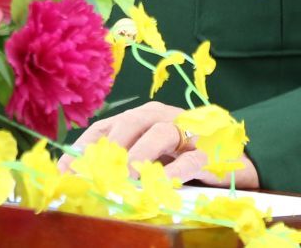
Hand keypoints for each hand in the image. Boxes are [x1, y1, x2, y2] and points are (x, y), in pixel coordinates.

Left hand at [63, 101, 259, 188]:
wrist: (234, 156)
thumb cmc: (183, 155)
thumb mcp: (147, 155)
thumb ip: (120, 162)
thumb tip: (84, 179)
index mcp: (141, 117)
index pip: (106, 125)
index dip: (84, 147)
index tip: (67, 171)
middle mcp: (161, 116)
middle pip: (130, 122)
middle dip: (110, 147)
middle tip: (97, 172)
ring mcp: (186, 130)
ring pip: (159, 133)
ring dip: (139, 154)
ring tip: (126, 176)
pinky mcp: (209, 150)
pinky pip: (190, 158)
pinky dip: (175, 170)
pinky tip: (163, 183)